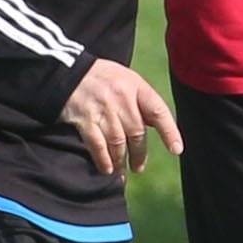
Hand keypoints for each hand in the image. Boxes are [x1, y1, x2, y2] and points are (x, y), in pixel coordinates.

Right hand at [60, 59, 183, 175]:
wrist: (66, 72)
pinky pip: (98, 145)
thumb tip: (154, 124)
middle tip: (138, 167)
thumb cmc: (101, 78)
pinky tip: (107, 169)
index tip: (176, 150)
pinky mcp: (84, 118)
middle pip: (137, 133)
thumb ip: (140, 100)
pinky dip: (103, 160)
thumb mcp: (126, 80)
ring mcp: (102, 108)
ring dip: (121, 161)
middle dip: (139, 154)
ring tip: (121, 171)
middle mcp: (121, 97)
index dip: (169, 131)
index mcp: (135, 86)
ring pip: (118, 143)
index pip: (158, 111)